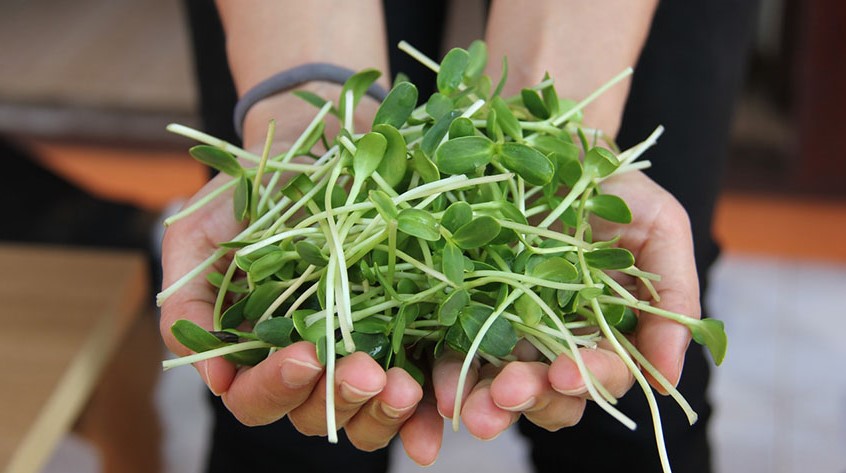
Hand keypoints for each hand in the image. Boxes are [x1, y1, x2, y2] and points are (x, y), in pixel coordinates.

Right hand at [159, 171, 441, 464]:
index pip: (256, 397)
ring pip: (364, 411)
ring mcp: (356, 348)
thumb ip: (189, 303)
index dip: (275, 387)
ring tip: (402, 385)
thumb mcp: (199, 235)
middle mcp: (307, 357)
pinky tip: (433, 414)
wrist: (314, 145)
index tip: (304, 354)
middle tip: (365, 371)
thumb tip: (217, 381)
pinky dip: (421, 411)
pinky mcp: (402, 332)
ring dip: (383, 410)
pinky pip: (414, 386)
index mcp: (255, 347)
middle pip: (315, 413)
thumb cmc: (249, 190)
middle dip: (338, 398)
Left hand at [431, 170, 697, 437]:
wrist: (551, 142)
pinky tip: (438, 384)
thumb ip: (674, 297)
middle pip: (549, 393)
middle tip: (505, 395)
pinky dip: (448, 372)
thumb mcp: (661, 227)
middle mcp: (558, 341)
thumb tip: (670, 381)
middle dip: (529, 400)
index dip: (589, 380)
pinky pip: (454, 349)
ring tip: (466, 407)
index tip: (566, 373)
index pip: (603, 374)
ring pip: (499, 384)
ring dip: (484, 402)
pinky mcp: (467, 309)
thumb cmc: (613, 186)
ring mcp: (510, 328)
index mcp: (608, 332)